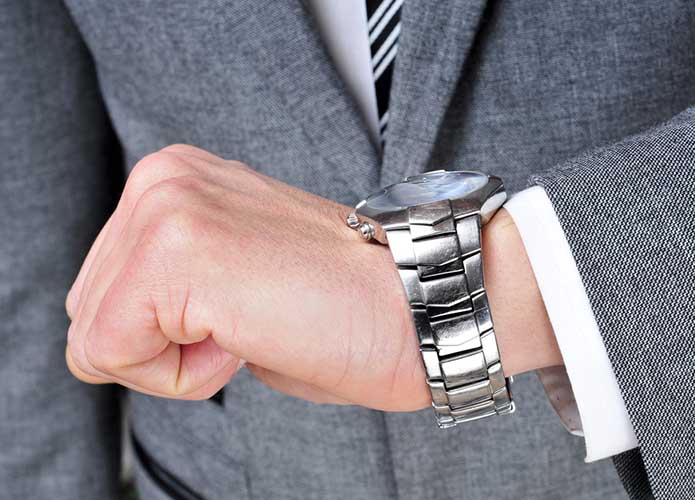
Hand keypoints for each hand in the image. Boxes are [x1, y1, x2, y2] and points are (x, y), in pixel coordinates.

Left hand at [66, 145, 560, 410]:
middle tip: (253, 323)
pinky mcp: (176, 251)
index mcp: (177, 181)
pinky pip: (112, 351)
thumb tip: (144, 323)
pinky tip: (250, 336)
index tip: (249, 314)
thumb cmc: (350, 307)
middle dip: (163, 346)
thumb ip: (179, 287)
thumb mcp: (239, 279)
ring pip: (96, 335)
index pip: (106, 291)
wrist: (428, 298)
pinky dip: (181, 374)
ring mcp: (166, 207)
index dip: (173, 336)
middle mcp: (162, 178)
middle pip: (90, 310)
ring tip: (256, 324)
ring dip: (174, 358)